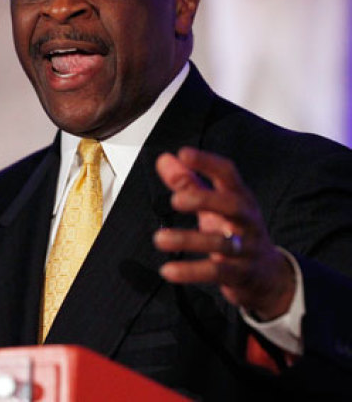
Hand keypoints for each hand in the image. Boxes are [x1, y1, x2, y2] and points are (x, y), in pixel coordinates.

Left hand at [153, 148, 294, 320]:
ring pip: (221, 243)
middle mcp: (247, 220)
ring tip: (160, 239)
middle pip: (232, 205)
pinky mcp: (241, 274)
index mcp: (240, 198)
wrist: (269, 276)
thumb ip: (188, 182)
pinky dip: (191, 271)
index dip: (207, 162)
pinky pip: (217, 272)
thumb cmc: (235, 232)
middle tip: (175, 200)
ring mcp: (247, 248)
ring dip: (188, 240)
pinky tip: (168, 270)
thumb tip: (164, 159)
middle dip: (205, 200)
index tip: (184, 153)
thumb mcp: (214, 206)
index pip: (228, 174)